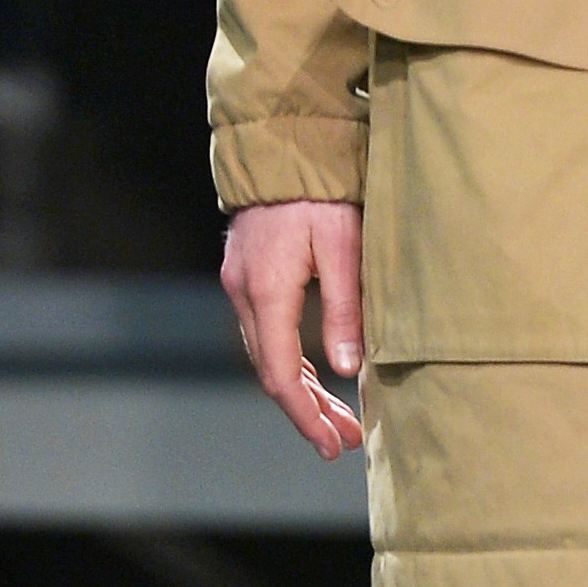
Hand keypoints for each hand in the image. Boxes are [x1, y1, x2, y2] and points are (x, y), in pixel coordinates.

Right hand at [221, 201, 367, 459]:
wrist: (281, 141)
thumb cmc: (322, 190)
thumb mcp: (345, 246)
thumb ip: (345, 309)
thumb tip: (347, 371)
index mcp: (267, 292)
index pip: (282, 375)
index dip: (305, 417)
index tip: (331, 446)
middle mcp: (244, 293)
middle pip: (272, 371)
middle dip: (307, 411)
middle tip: (344, 443)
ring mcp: (240, 283)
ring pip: (267, 354)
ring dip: (302, 389)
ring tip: (338, 419)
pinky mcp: (247, 273)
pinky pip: (266, 332)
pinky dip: (291, 360)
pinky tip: (317, 378)